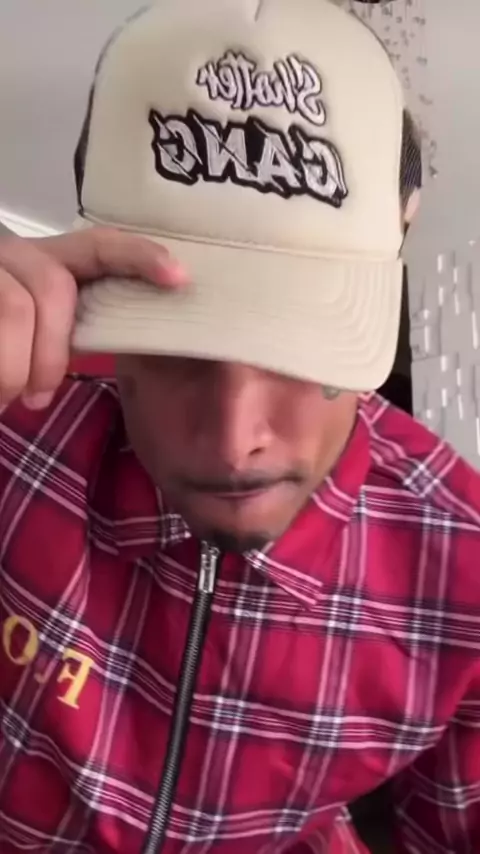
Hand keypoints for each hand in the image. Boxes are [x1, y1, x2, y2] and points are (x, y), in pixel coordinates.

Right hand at [0, 227, 185, 409]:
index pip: (96, 245)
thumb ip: (61, 327)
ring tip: (1, 397)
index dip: (138, 256)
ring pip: (14, 307)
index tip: (179, 278)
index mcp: (38, 261)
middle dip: (50, 353)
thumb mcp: (27, 335)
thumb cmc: (2, 351)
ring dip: (14, 368)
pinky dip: (0, 372)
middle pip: (52, 285)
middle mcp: (7, 250)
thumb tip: (121, 338)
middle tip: (37, 397)